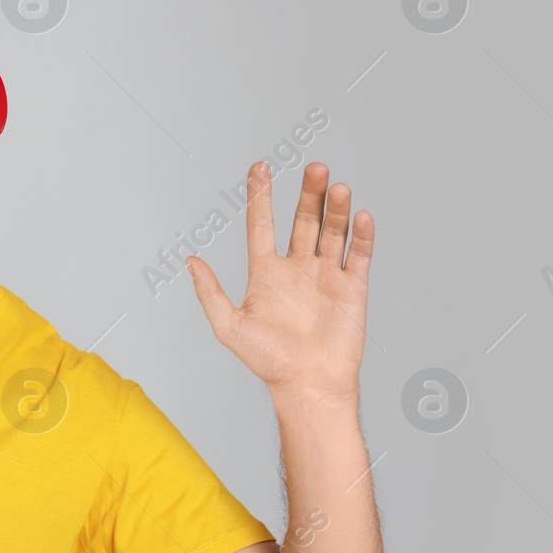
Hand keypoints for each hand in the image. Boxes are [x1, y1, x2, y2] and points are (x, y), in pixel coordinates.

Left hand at [186, 162, 373, 400]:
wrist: (309, 385)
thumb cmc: (268, 361)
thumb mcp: (229, 326)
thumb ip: (211, 293)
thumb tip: (190, 261)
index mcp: (266, 273)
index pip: (262, 224)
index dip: (261, 196)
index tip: (260, 167)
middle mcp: (296, 268)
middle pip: (303, 220)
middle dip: (309, 194)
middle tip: (315, 168)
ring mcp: (326, 276)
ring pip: (332, 232)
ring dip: (336, 209)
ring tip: (338, 186)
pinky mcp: (353, 288)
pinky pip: (359, 255)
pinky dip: (362, 235)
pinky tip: (361, 216)